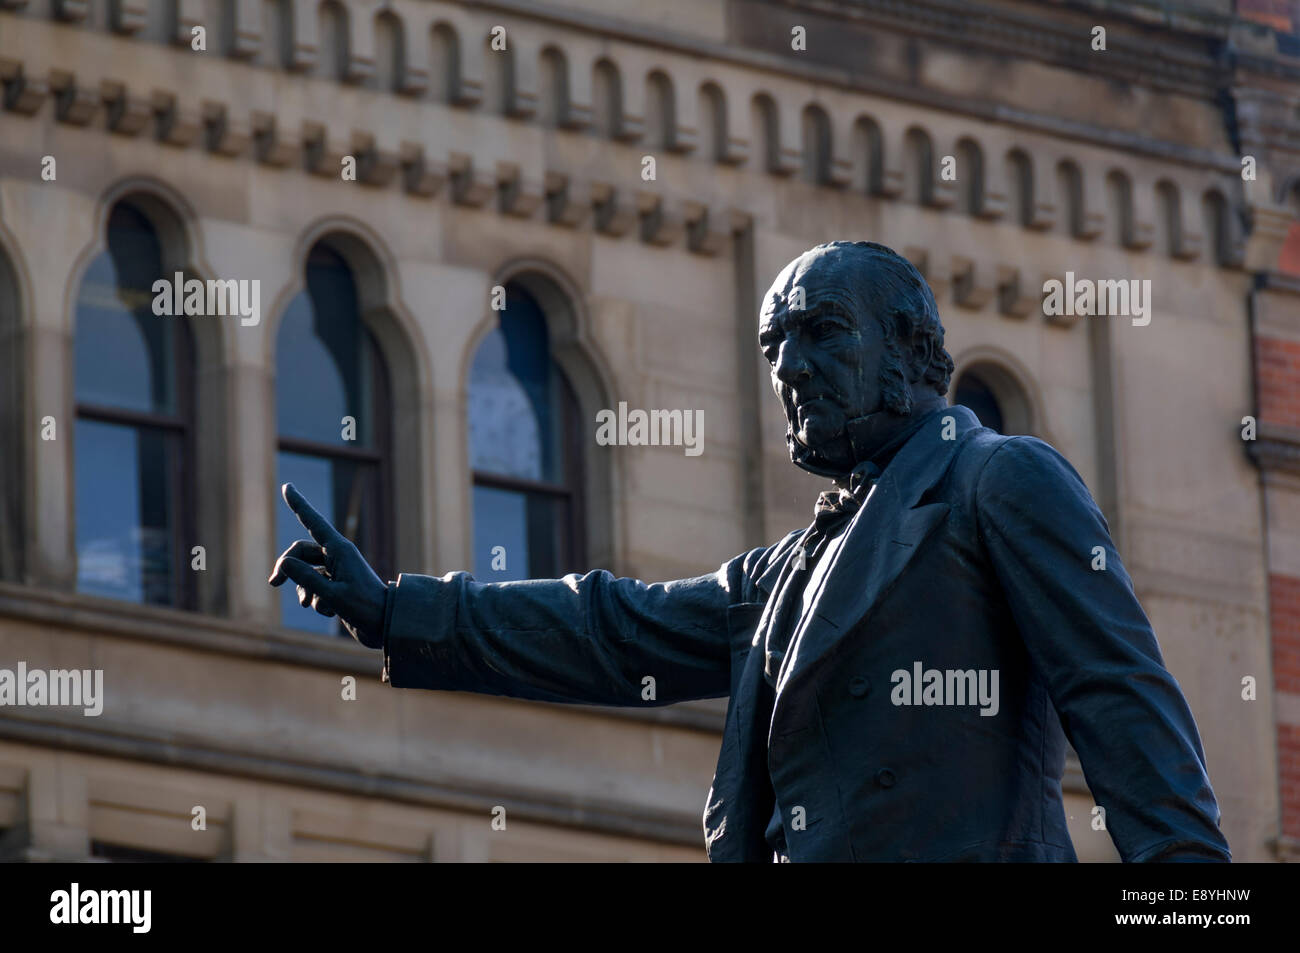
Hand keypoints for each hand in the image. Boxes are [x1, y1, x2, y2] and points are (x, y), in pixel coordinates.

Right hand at [269, 483, 386, 647]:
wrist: (386, 626)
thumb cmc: (365, 608)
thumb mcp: (332, 595)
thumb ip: (306, 578)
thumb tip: (284, 562)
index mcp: (340, 550)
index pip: (313, 522)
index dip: (299, 504)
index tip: (287, 487)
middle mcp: (338, 557)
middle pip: (301, 552)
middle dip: (286, 566)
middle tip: (273, 583)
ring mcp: (337, 572)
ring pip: (306, 573)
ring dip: (303, 589)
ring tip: (309, 604)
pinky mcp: (337, 588)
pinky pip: (315, 589)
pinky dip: (316, 601)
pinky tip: (329, 612)